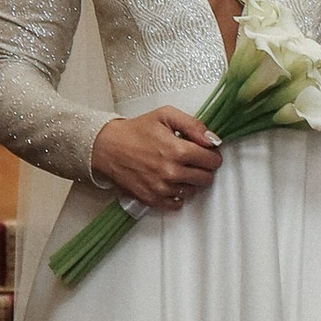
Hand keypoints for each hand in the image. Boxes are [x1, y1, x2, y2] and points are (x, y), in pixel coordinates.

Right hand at [92, 108, 222, 213]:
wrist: (108, 147)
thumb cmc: (136, 130)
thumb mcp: (166, 116)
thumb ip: (194, 125)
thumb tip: (213, 140)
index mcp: (178, 150)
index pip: (212, 161)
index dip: (212, 155)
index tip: (205, 152)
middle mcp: (171, 173)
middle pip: (206, 178)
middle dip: (203, 168)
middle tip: (192, 160)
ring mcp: (161, 189)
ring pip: (193, 191)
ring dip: (190, 181)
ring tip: (177, 168)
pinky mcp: (152, 199)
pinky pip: (177, 204)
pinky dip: (177, 194)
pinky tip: (169, 181)